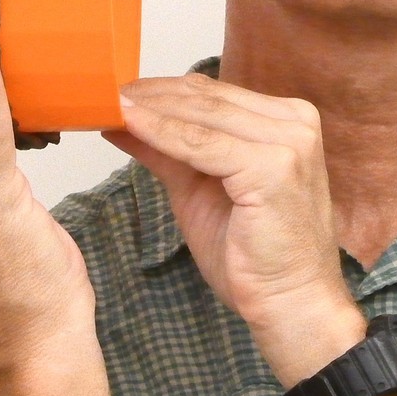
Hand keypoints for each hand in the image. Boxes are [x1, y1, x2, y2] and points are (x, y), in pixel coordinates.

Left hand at [106, 74, 363, 383]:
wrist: (292, 305)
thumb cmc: (255, 255)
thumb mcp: (201, 190)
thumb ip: (170, 151)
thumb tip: (124, 120)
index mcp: (287, 120)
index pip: (214, 93)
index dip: (160, 90)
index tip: (117, 92)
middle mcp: (295, 121)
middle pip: (207, 97)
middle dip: (150, 96)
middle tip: (101, 94)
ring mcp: (289, 141)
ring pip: (202, 115)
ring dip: (150, 110)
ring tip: (107, 105)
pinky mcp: (273, 166)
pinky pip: (201, 144)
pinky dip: (160, 133)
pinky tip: (128, 125)